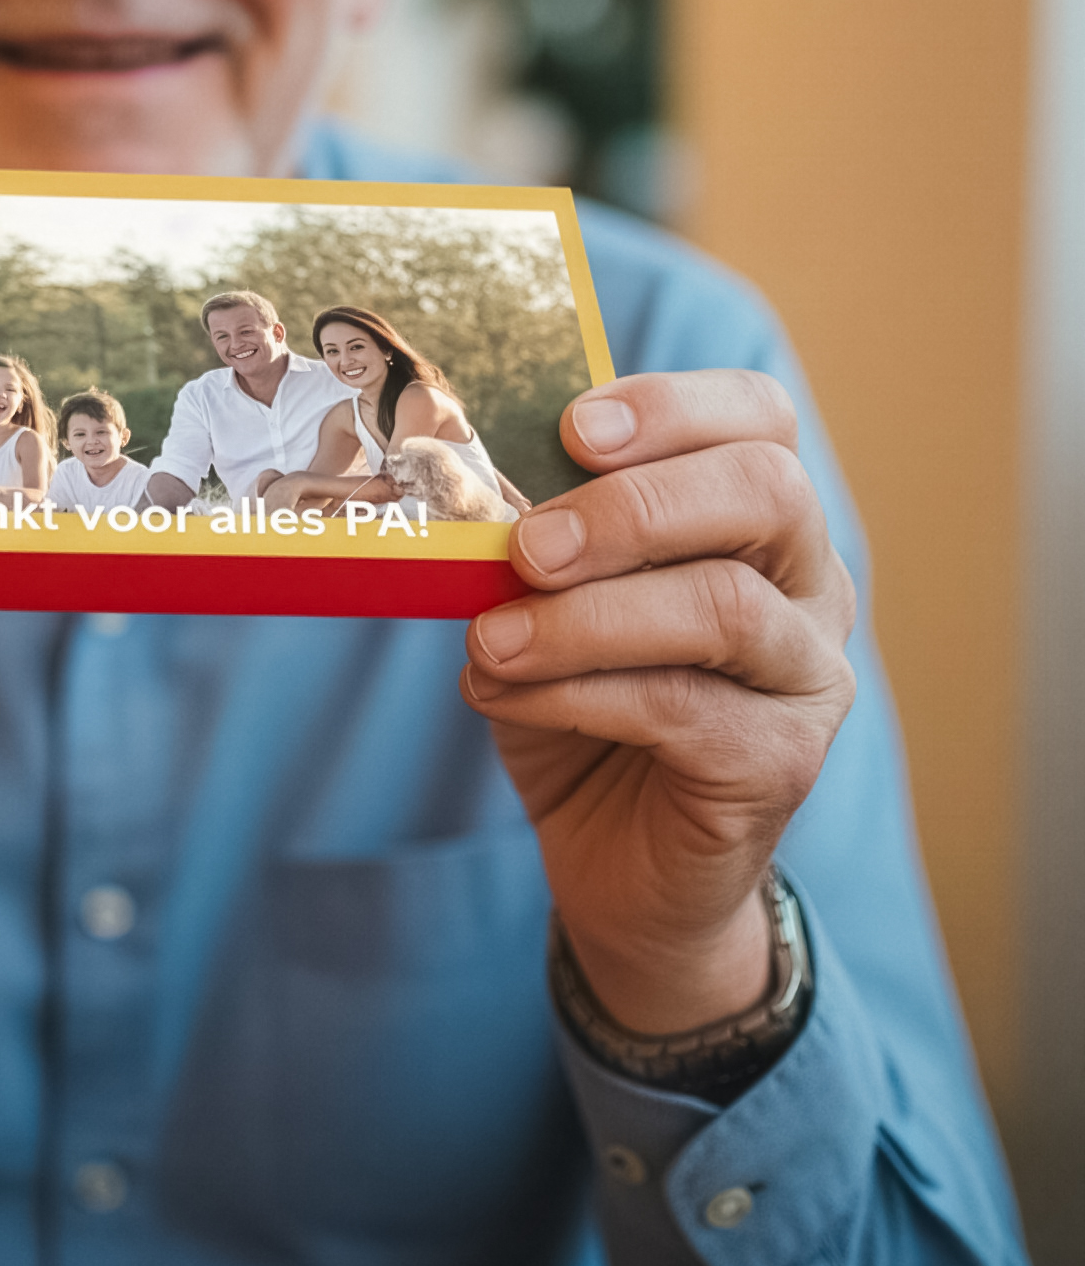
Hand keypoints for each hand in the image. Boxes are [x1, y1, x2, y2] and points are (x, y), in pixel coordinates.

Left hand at [461, 371, 855, 1033]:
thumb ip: (533, 538)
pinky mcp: (780, 762)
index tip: (573, 427)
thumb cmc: (582, 699)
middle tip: (526, 545)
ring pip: (724, 607)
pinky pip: (682, 708)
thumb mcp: (547, 601)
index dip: (673, 405)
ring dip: (585, 616)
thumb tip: (457, 486)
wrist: (618, 860)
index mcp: (758, 516)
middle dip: (632, 506)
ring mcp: (808, 675)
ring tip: (489, 639)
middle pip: (766, 493)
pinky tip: (503, 694)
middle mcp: (809, 583)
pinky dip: (574, 693)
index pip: (759, 418)